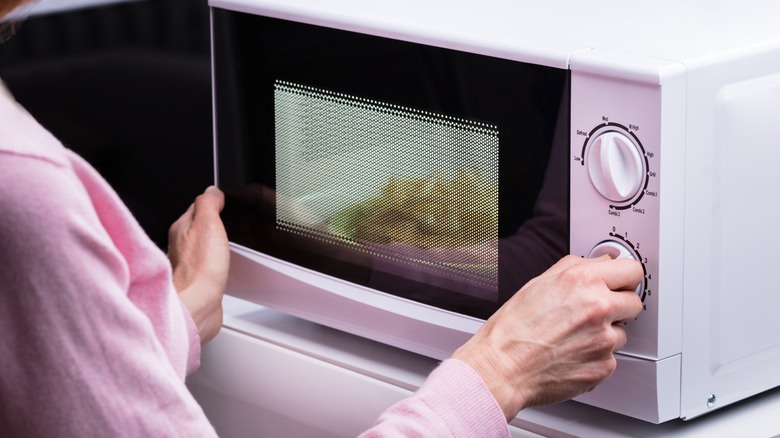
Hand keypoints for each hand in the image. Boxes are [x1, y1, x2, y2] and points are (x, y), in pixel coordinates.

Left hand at [168, 186, 229, 344]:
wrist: (197, 306)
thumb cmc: (199, 270)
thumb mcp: (208, 224)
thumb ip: (208, 203)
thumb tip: (212, 191)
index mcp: (181, 227)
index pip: (198, 206)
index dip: (214, 202)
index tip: (228, 202)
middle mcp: (181, 245)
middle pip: (200, 226)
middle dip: (215, 222)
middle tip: (232, 220)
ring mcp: (189, 263)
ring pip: (204, 245)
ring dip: (216, 242)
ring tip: (230, 240)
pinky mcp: (198, 280)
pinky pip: (208, 264)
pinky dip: (217, 260)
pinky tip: (225, 263)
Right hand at [451, 255, 642, 420]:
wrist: (502, 366)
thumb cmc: (513, 328)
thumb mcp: (538, 283)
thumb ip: (575, 268)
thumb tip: (598, 263)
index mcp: (582, 281)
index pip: (632, 271)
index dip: (624, 277)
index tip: (621, 283)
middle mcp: (598, 307)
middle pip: (634, 301)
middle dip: (618, 305)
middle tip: (596, 312)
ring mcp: (604, 339)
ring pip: (622, 332)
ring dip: (606, 333)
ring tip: (575, 336)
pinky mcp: (604, 366)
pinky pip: (611, 357)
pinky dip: (596, 356)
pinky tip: (573, 352)